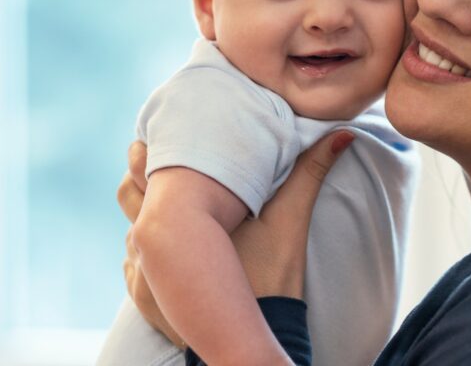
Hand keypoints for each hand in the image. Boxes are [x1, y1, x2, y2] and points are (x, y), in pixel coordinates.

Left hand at [117, 132, 354, 342]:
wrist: (254, 336)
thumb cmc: (271, 277)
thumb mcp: (291, 219)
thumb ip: (311, 172)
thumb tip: (344, 134)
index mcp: (178, 214)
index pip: (142, 168)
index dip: (148, 150)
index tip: (157, 137)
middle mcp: (149, 242)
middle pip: (126, 195)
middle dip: (141, 178)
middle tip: (159, 164)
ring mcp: (141, 273)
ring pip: (129, 229)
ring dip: (144, 216)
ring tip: (165, 206)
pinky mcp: (143, 300)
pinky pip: (131, 264)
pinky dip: (144, 252)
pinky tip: (166, 246)